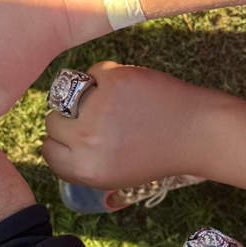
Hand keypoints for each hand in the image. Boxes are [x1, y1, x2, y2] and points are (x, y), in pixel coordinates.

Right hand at [41, 62, 231, 188]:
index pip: (47, 150)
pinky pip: (93, 72)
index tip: (79, 137)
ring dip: (86, 95)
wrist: (198, 132)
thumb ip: (80, 161)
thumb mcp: (113, 174)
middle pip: (52, 120)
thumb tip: (51, 138)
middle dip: (71, 118)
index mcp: (85, 170)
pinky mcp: (112, 81)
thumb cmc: (156, 153)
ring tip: (116, 105)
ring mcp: (97, 109)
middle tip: (100, 120)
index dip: (62, 141)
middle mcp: (87, 142)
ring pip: (67, 94)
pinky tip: (128, 90)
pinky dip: (107, 76)